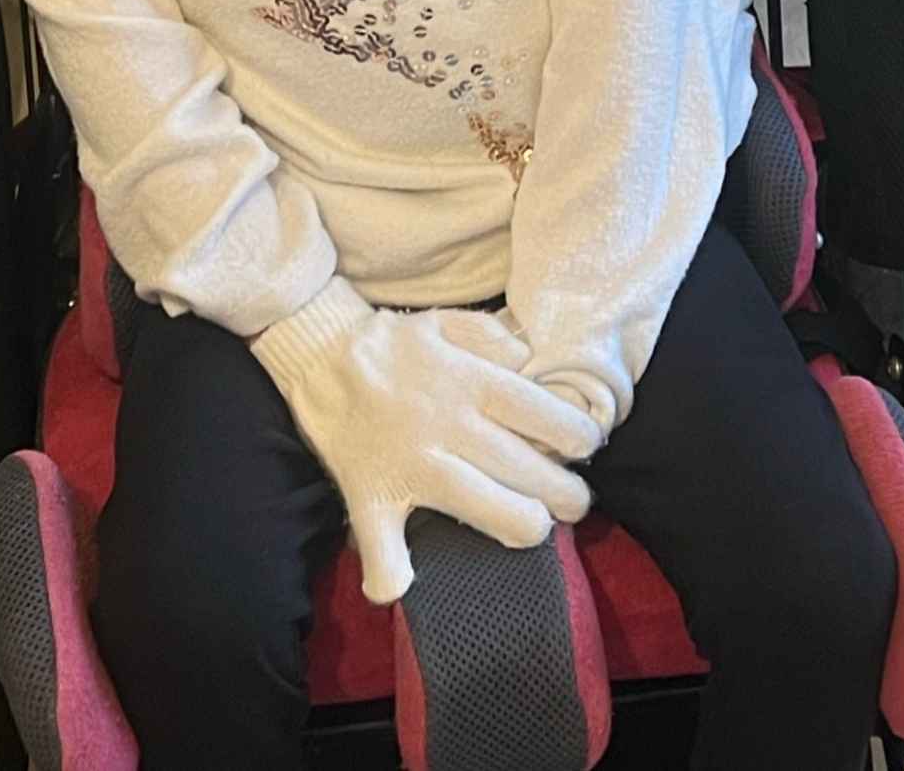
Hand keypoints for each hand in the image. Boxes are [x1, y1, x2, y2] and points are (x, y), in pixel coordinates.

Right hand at [251, 279, 605, 604]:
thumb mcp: (446, 322)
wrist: (317, 350)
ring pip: (480, 505)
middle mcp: (446, 423)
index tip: (587, 446)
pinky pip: (381, 540)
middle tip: (574, 501)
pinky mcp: (370, 492)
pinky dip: (389, 569)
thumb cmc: (391, 343)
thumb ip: (492, 338)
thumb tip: (532, 361)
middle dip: (564, 492)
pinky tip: (399, 582)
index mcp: (466, 379)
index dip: (575, 434)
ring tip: (534, 528)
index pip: (539, 412)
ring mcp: (409, 462)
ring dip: (520, 526)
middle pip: (523, 466)